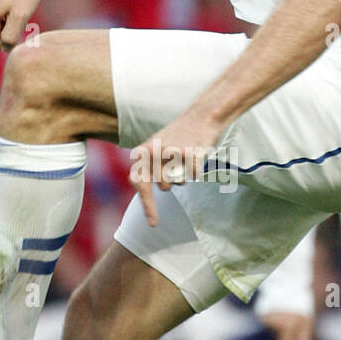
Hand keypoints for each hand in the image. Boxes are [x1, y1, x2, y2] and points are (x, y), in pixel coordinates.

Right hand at [0, 0, 47, 50]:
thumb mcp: (21, 16)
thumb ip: (10, 36)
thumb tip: (3, 48)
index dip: (10, 39)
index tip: (19, 22)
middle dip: (9, 29)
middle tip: (19, 14)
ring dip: (9, 22)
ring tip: (17, 8)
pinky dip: (7, 15)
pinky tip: (14, 4)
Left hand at [129, 111, 223, 226]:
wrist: (202, 115)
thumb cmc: (179, 135)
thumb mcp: (155, 147)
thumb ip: (147, 166)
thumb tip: (138, 188)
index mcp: (143, 151)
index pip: (139, 183)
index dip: (147, 206)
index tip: (154, 224)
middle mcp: (155, 152)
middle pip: (164, 187)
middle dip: (172, 181)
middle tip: (177, 163)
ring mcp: (173, 153)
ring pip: (178, 183)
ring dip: (183, 176)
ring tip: (186, 156)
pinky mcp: (191, 154)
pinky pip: (193, 176)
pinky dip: (196, 170)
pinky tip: (197, 154)